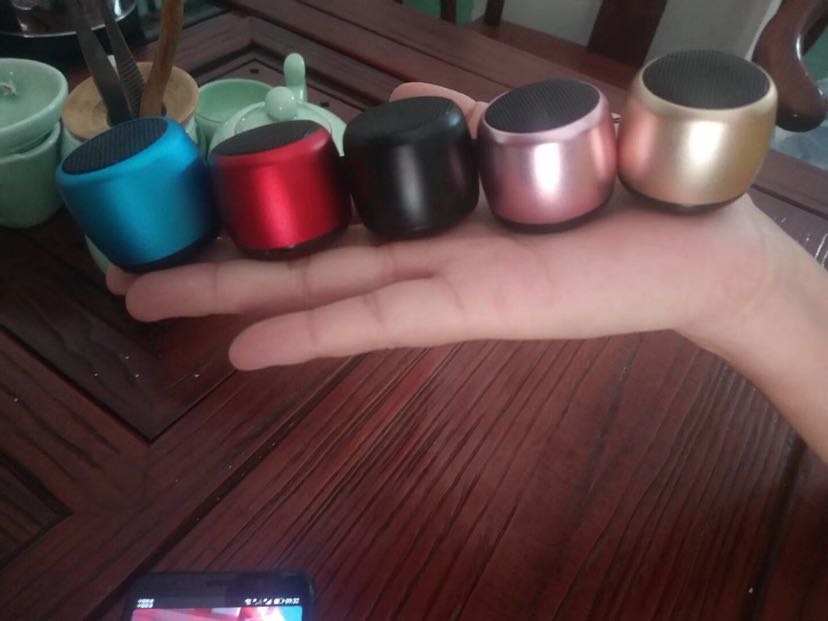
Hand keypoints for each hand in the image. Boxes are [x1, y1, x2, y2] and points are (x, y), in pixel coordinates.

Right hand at [108, 186, 775, 369]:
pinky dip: (307, 335)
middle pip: (295, 262)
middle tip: (131, 277)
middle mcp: (413, 257)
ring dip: (230, 298)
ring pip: (313, 291)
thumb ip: (456, 130)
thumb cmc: (604, 198)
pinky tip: (243, 348)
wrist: (686, 249)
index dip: (246, 228)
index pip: (316, 228)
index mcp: (420, 225)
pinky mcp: (467, 305)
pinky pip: (372, 320)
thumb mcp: (515, 148)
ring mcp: (434, 284)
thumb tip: (402, 105)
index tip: (186, 227)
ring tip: (149, 300)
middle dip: (211, 268)